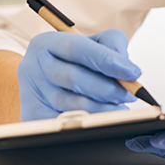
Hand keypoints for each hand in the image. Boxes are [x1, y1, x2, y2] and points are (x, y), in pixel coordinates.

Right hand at [17, 29, 140, 119]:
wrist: (48, 80)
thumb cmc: (77, 60)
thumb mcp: (94, 43)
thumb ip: (112, 43)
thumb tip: (124, 62)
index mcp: (46, 43)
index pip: (78, 49)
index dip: (107, 61)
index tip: (133, 72)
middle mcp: (32, 66)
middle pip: (73, 78)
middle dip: (108, 88)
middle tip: (130, 94)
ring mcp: (31, 92)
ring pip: (71, 103)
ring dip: (102, 107)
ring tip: (121, 107)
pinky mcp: (33, 115)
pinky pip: (65, 122)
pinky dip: (90, 120)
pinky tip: (106, 118)